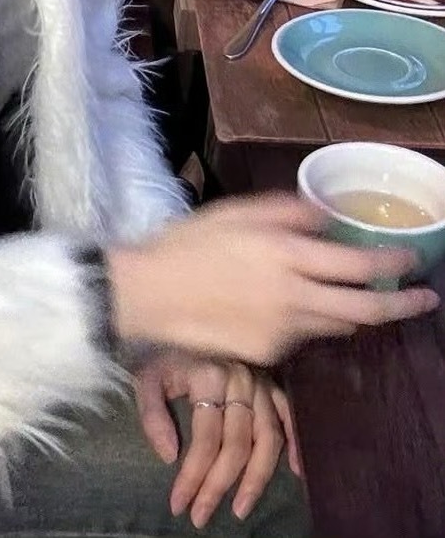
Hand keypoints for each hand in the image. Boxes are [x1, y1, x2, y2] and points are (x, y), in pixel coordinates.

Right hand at [107, 193, 438, 364]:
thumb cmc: (187, 243)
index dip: (393, 265)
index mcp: (285, 254)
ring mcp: (283, 329)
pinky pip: (303, 335)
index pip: (358, 265)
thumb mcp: (235, 212)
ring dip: (354, 311)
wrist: (147, 293)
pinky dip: (309, 319)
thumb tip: (325, 217)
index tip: (413, 260)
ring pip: (338, 324)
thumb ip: (285, 211)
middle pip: (365, 309)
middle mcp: (293, 295)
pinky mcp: (269, 353)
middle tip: (424, 299)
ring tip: (361, 298)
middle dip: (402, 304)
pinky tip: (290, 307)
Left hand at [134, 354, 300, 530]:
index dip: (193, 475)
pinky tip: (294, 471)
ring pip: (268, 439)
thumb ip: (152, 414)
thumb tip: (169, 456)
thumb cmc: (163, 354)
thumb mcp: (146, 377)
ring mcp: (261, 383)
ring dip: (257, 479)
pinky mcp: (273, 384)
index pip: (205, 439)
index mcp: (210, 376)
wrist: (179, 322)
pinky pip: (290, 416)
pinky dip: (296, 443)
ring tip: (240, 508)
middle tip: (201, 517)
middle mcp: (241, 380)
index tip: (178, 505)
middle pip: (237, 445)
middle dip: (218, 486)